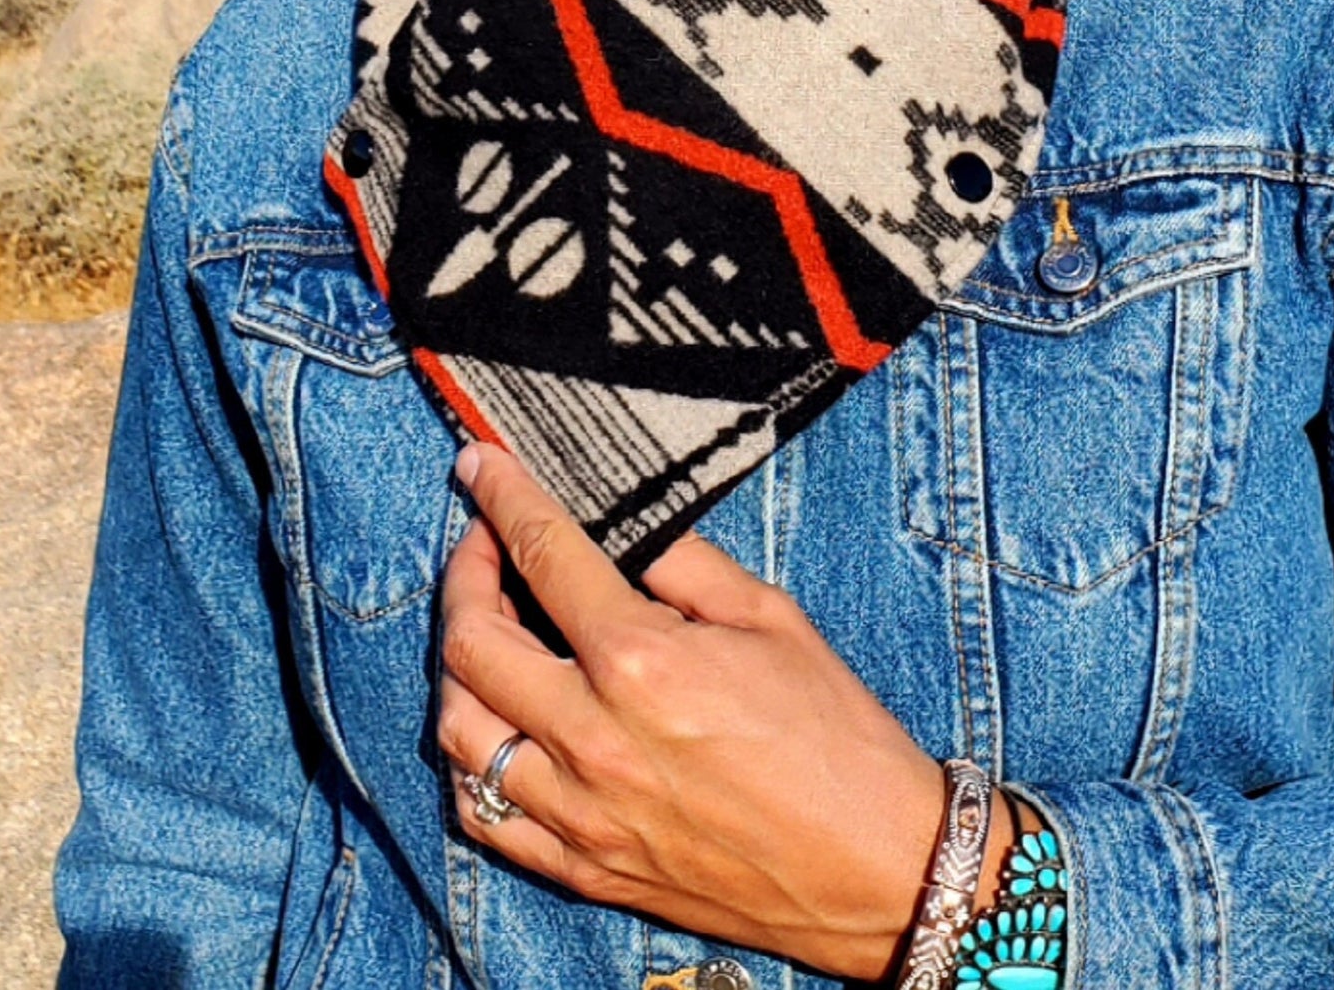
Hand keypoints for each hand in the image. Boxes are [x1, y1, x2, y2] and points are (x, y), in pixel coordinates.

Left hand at [436, 441, 963, 979]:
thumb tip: (614, 518)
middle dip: (464, 574)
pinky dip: (470, 763)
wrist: (876, 868)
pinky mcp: (585, 869)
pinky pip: (483, 818)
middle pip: (471, 642)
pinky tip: (496, 726)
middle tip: (484, 544)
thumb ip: (680, 561)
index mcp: (644, 661)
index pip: (542, 554)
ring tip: (485, 631)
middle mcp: (595, 738)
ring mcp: (582, 812)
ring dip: (458, 667)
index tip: (480, 465)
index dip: (502, 496)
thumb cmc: (836, 735)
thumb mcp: (769, 616)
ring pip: (459, 731)